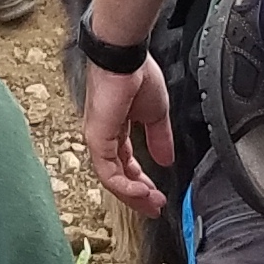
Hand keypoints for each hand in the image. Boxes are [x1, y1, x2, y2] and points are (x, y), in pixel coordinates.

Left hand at [79, 55, 176, 220]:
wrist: (127, 57)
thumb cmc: (138, 74)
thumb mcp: (156, 114)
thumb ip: (159, 138)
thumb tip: (167, 160)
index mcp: (116, 129)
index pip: (126, 165)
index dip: (141, 182)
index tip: (156, 195)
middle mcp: (104, 137)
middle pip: (118, 176)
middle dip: (138, 195)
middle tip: (155, 206)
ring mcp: (98, 139)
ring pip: (112, 179)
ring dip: (133, 194)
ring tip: (152, 202)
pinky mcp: (97, 139)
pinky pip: (108, 172)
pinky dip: (126, 185)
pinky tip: (142, 192)